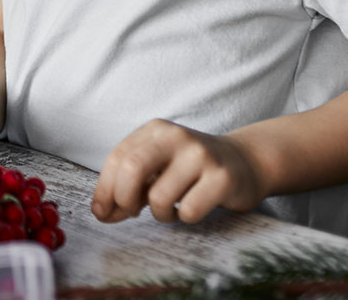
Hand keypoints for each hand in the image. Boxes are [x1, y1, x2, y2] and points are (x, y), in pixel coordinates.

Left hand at [92, 119, 266, 224]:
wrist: (246, 162)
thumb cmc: (192, 169)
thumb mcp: (158, 165)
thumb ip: (129, 183)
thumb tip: (101, 212)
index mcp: (155, 130)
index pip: (116, 159)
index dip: (104, 190)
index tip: (102, 212)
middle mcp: (176, 136)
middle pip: (131, 169)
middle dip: (123, 199)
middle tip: (132, 213)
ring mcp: (201, 155)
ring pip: (159, 197)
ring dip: (160, 214)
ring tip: (172, 209)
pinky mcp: (222, 178)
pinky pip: (189, 211)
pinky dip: (185, 218)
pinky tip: (192, 207)